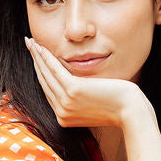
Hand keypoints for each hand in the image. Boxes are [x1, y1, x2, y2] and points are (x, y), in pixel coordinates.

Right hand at [25, 36, 148, 131]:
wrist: (131, 113)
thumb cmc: (120, 107)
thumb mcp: (95, 104)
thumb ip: (82, 98)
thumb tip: (79, 86)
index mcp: (65, 117)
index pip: (49, 91)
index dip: (41, 72)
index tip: (37, 58)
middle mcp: (62, 113)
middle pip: (44, 82)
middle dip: (35, 61)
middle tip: (29, 45)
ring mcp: (66, 103)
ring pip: (46, 75)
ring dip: (37, 56)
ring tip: (31, 42)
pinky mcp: (73, 91)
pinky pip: (55, 70)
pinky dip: (47, 57)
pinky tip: (41, 46)